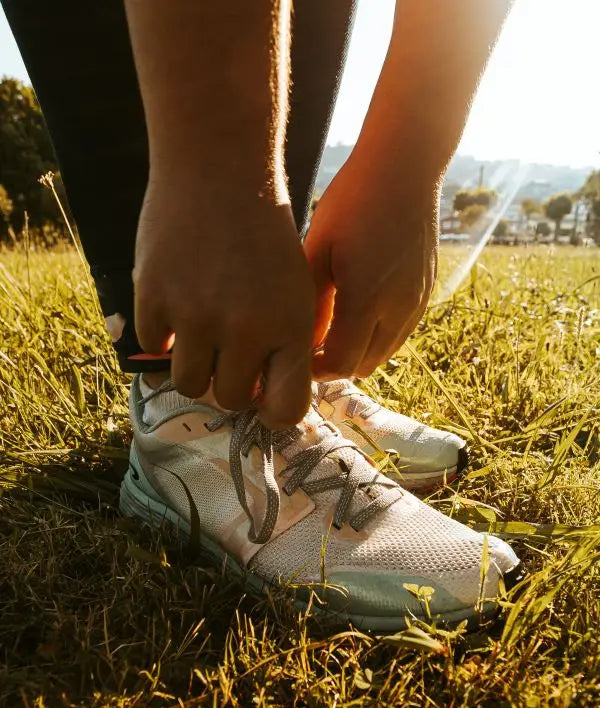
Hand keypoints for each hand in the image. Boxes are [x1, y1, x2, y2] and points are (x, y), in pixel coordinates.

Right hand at [133, 178, 315, 428]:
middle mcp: (246, 329)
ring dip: (194, 366)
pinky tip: (176, 300)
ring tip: (199, 333)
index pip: (287, 409)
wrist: (218, 168)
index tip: (262, 399)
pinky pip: (153, 348)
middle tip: (226, 355)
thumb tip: (267, 400)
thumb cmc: (264, 233)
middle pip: (230, 400)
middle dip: (228, 384)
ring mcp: (197, 316)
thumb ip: (286, 345)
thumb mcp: (296, 288)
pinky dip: (162, 333)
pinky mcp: (155, 298)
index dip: (272, 412)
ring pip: (189, 384)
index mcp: (291, 327)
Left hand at [304, 154, 438, 379]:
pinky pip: (399, 330)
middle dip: (335, 363)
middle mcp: (398, 308)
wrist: (406, 165)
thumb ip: (310, 302)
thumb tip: (301, 343)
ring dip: (358, 350)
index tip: (298, 358)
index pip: (341, 364)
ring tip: (331, 330)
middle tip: (310, 347)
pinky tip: (356, 310)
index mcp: (366, 300)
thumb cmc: (353, 200)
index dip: (317, 370)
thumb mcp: (318, 248)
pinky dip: (377, 333)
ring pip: (384, 351)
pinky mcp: (425, 290)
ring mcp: (416, 300)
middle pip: (363, 365)